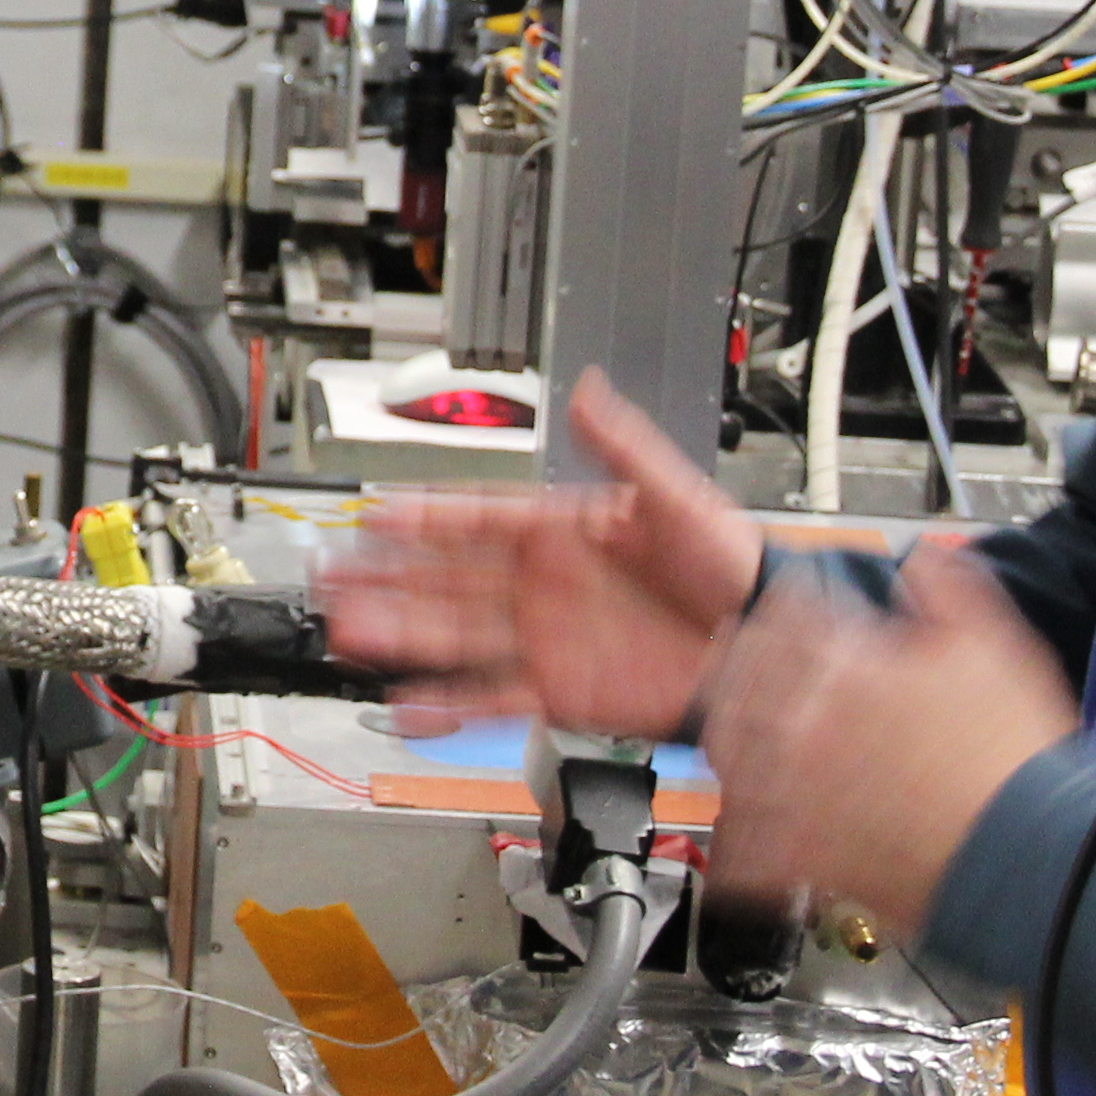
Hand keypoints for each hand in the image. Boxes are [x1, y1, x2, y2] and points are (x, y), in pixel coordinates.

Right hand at [318, 371, 768, 738]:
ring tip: (348, 630)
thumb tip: (588, 391)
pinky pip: (490, 695)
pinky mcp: (558, 689)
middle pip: (447, 577)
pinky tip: (407, 704)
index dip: (426, 517)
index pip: (477, 518)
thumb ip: (624, 445)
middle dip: (388, 575)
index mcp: (562, 530)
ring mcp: (545, 638)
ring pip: (455, 634)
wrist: (761, 644)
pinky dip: (448, 703)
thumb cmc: (729, 567)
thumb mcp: (679, 495)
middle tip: (334, 572)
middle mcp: (543, 584)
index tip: (378, 513)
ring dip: (401, 633)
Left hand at [691, 537, 1082, 929]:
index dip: (783, 604)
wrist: (1026, 853)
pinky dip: (738, 833)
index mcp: (847, 665)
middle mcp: (808, 722)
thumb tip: (923, 556)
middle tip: (743, 656)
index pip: (784, 615)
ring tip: (736, 731)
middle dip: (742, 661)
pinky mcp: (801, 854)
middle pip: (739, 677)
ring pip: (727, 750)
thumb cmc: (1015, 756)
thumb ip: (950, 588)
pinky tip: (745, 824)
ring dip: (728, 733)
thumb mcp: (995, 646)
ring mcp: (796, 789)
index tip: (785, 605)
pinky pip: (741, 841)